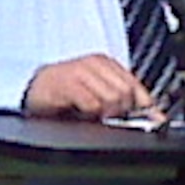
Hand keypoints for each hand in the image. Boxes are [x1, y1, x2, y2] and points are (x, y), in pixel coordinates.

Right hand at [23, 53, 158, 120]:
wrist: (31, 88)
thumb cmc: (63, 92)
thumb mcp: (96, 92)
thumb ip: (122, 100)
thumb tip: (152, 116)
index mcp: (105, 63)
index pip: (136, 86)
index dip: (145, 106)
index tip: (150, 120)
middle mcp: (95, 64)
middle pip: (127, 93)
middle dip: (120, 110)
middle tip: (104, 114)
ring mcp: (81, 72)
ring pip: (113, 99)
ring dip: (103, 113)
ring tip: (88, 112)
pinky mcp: (68, 84)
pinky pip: (92, 104)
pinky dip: (89, 113)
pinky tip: (79, 111)